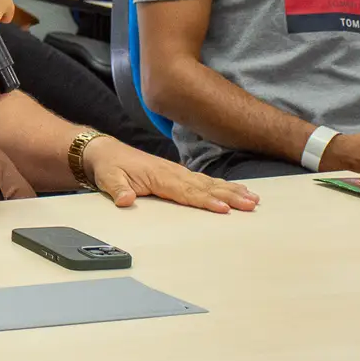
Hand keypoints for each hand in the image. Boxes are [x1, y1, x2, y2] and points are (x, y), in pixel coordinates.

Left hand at [83, 137, 259, 213]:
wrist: (107, 152)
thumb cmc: (109, 167)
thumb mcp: (108, 179)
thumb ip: (118, 190)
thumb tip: (125, 201)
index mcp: (159, 176)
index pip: (186, 192)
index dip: (205, 201)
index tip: (224, 208)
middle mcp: (173, 173)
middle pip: (205, 187)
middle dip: (229, 196)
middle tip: (250, 204)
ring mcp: (178, 173)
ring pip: (209, 183)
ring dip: (231, 191)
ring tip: (252, 199)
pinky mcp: (179, 174)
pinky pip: (205, 181)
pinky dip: (222, 185)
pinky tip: (237, 190)